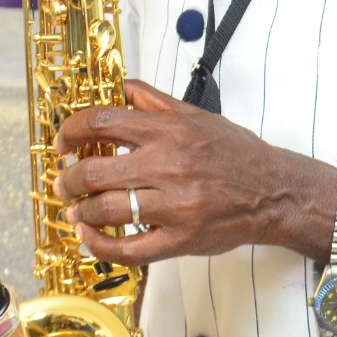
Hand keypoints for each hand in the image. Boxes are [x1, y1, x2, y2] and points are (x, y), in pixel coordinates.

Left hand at [51, 79, 332, 265]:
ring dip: (80, 211)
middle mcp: (168, 165)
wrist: (273, 192)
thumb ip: (156, 102)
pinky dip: (100, 245)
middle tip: (63, 183)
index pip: (104, 123)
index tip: (62, 142)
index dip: (72, 132)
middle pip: (97, 171)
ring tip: (74, 210)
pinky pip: (129, 249)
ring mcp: (174, 206)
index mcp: (169, 131)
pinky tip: (89, 238)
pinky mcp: (180, 240)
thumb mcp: (198, 116)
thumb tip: (123, 87)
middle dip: (69, 179)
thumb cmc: (236, 153)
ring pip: (108, 210)